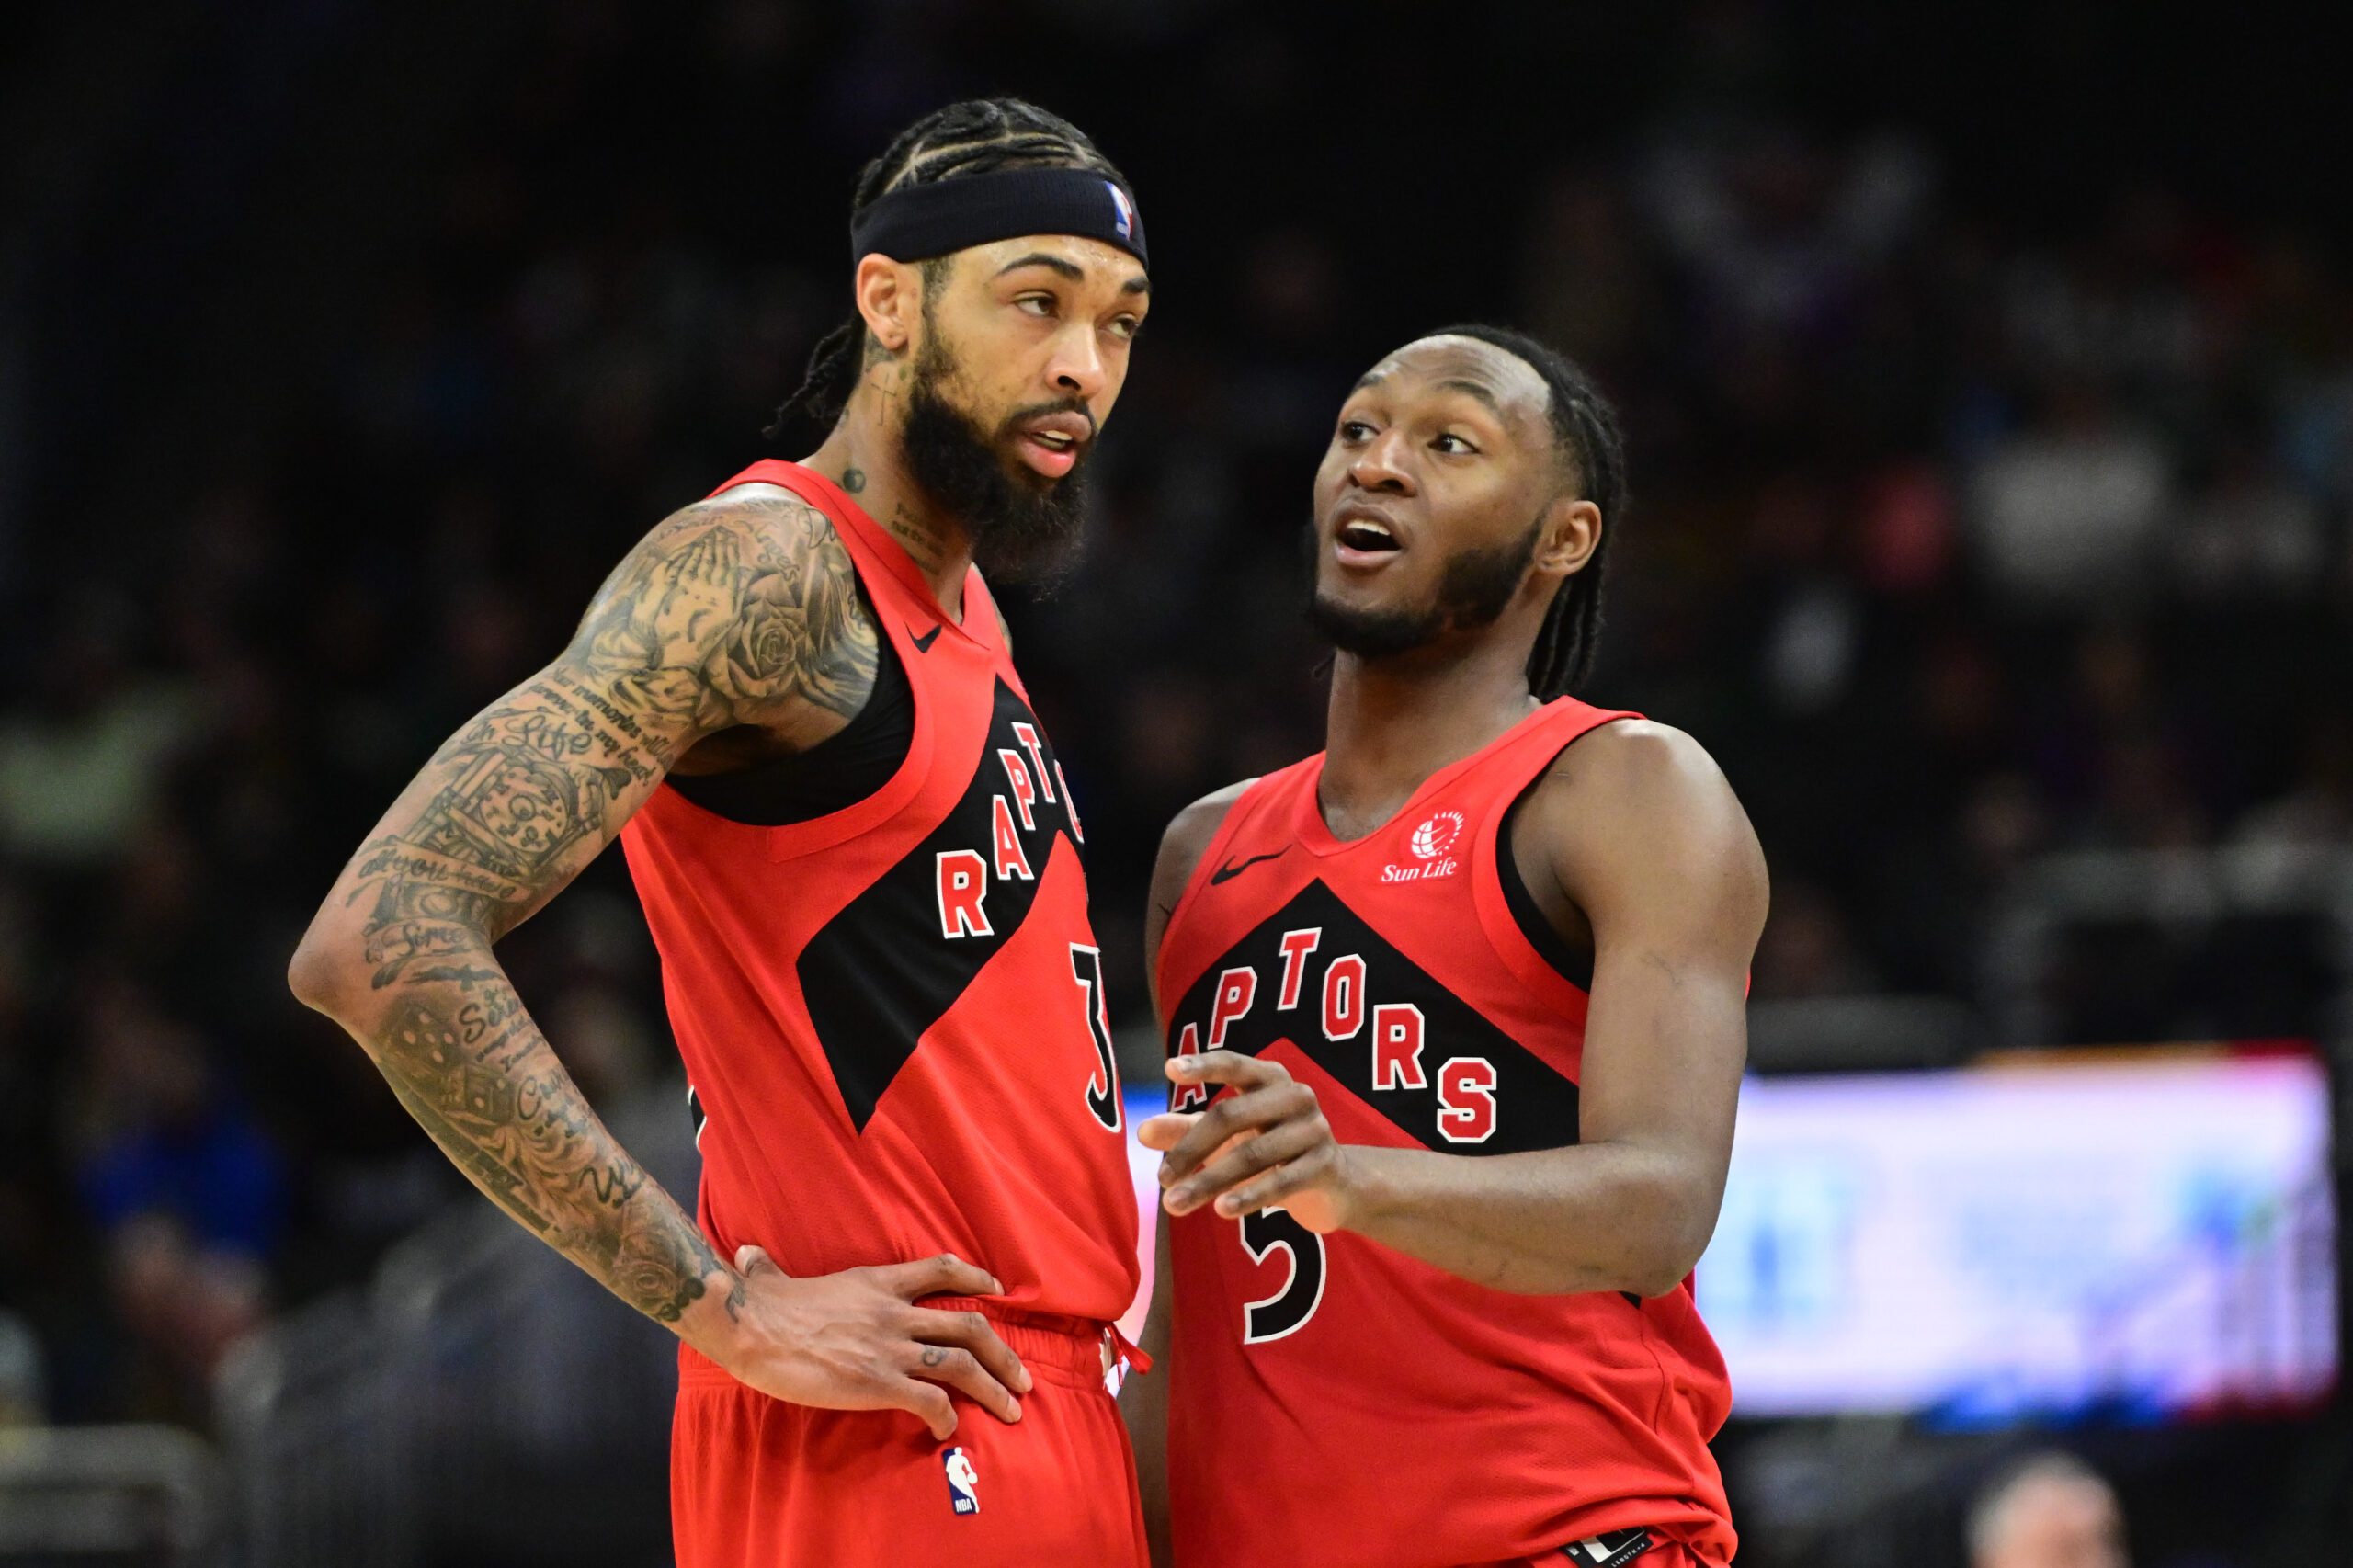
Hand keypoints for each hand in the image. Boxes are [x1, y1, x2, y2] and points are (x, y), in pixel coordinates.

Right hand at [690, 1248, 1032, 1439]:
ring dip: (994, 1389)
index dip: (976, 1278)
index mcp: (878, 1282)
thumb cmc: (760, 1305)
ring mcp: (891, 1348)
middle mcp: (895, 1312)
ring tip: (1012, 1411)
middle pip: (971, 1325)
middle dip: (1004, 1354)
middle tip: (1023, 1378)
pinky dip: (947, 1418)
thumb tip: (748, 1255)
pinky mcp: (879, 1383)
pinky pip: (931, 1400)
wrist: (752, 1328)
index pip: (942, 1270)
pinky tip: (947, 1431)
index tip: (995, 1290)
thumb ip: (770, 1268)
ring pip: (963, 1364)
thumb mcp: (775, 1278)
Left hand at [1138, 1051, 1353, 1232]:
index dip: (1203, 1066)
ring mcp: (1314, 1129)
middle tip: (1161, 1180)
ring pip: (1251, 1154)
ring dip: (1209, 1182)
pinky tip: (1222, 1210)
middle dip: (1191, 1150)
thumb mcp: (1229, 1137)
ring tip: (1174, 1205)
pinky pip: (1281, 1181)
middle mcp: (1295, 1095)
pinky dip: (1249, 1196)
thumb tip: (1142, 1132)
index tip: (1170, 1069)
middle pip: (1232, 1116)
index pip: (1233, 1064)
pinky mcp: (1324, 1166)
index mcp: (1269, 1078)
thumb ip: (1187, 1130)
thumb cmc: (1272, 1149)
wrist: (1335, 1184)